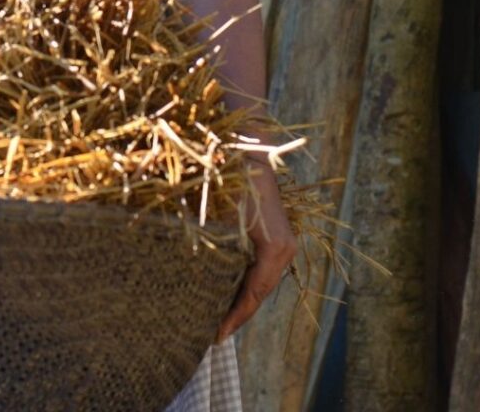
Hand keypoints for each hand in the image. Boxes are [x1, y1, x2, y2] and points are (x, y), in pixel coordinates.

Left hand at [215, 159, 296, 342]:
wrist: (246, 142)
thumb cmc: (230, 175)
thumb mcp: (222, 216)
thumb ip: (216, 250)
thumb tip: (195, 280)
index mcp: (274, 249)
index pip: (253, 296)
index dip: (234, 319)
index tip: (214, 337)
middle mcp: (284, 249)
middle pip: (258, 292)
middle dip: (235, 313)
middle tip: (209, 333)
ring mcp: (282, 240)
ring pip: (259, 279)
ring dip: (238, 295)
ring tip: (214, 316)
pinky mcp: (274, 232)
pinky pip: (258, 264)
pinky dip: (243, 278)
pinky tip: (224, 286)